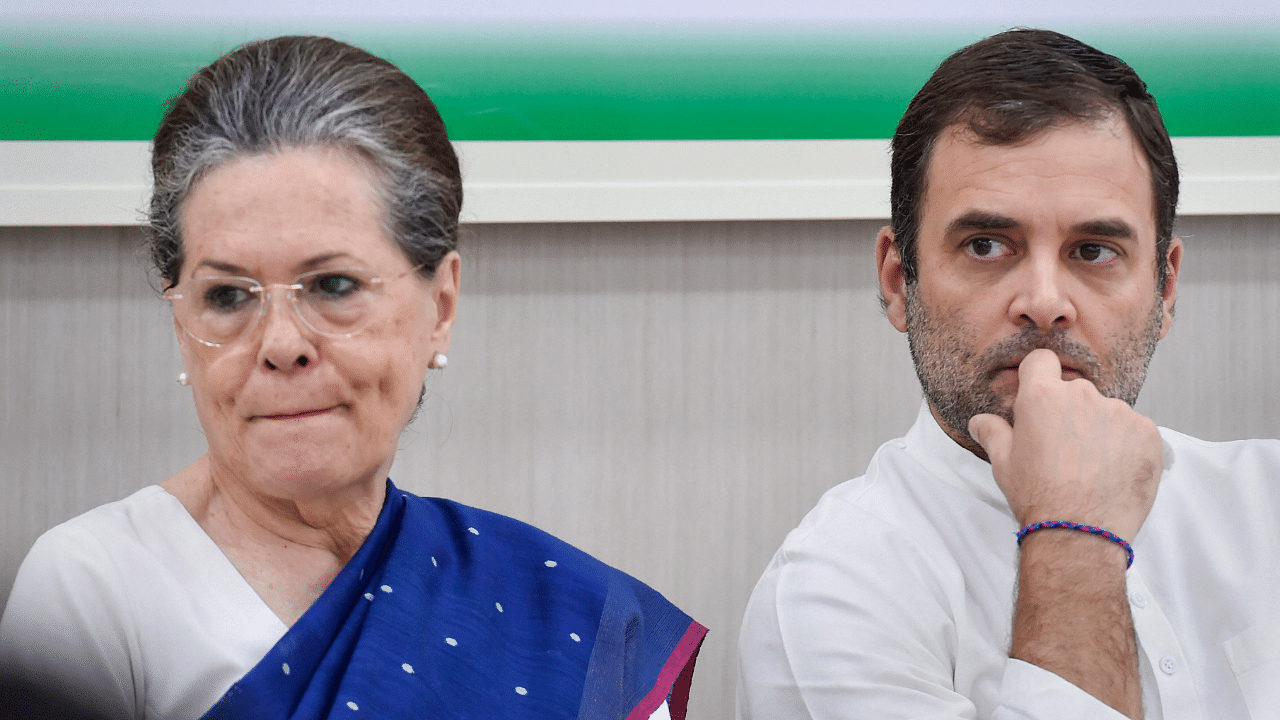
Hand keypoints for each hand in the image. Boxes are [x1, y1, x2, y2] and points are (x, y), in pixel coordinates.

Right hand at [968, 348, 1162, 540]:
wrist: (1081, 532)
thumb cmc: (1038, 498)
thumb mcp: (1003, 464)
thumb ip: (992, 433)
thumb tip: (980, 421)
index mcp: (1042, 397)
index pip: (1041, 361)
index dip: (1039, 376)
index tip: (1041, 395)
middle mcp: (1082, 395)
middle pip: (1076, 390)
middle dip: (1071, 411)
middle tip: (1065, 448)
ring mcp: (1120, 412)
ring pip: (1107, 411)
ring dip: (1101, 429)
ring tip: (1093, 466)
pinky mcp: (1147, 432)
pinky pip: (1135, 430)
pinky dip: (1127, 446)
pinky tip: (1115, 472)